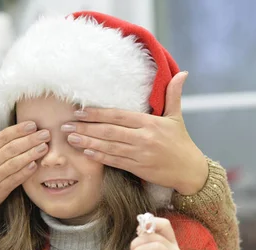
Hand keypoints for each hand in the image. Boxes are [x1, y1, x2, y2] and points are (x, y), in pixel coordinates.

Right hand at [0, 122, 49, 228]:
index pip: (3, 137)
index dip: (19, 130)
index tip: (32, 125)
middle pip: (13, 147)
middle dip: (31, 139)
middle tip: (45, 133)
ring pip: (17, 162)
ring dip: (32, 153)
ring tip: (45, 147)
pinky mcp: (0, 190)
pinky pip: (16, 179)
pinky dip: (26, 171)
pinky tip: (35, 165)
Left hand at [65, 72, 207, 194]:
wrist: (190, 170)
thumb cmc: (181, 142)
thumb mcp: (176, 117)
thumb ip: (173, 95)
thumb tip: (182, 73)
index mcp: (150, 123)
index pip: (118, 115)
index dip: (97, 113)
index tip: (80, 112)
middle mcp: (144, 138)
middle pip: (109, 131)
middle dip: (85, 128)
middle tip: (66, 126)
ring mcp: (140, 154)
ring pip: (108, 147)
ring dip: (87, 142)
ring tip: (70, 139)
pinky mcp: (138, 168)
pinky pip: (114, 161)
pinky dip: (99, 156)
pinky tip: (85, 152)